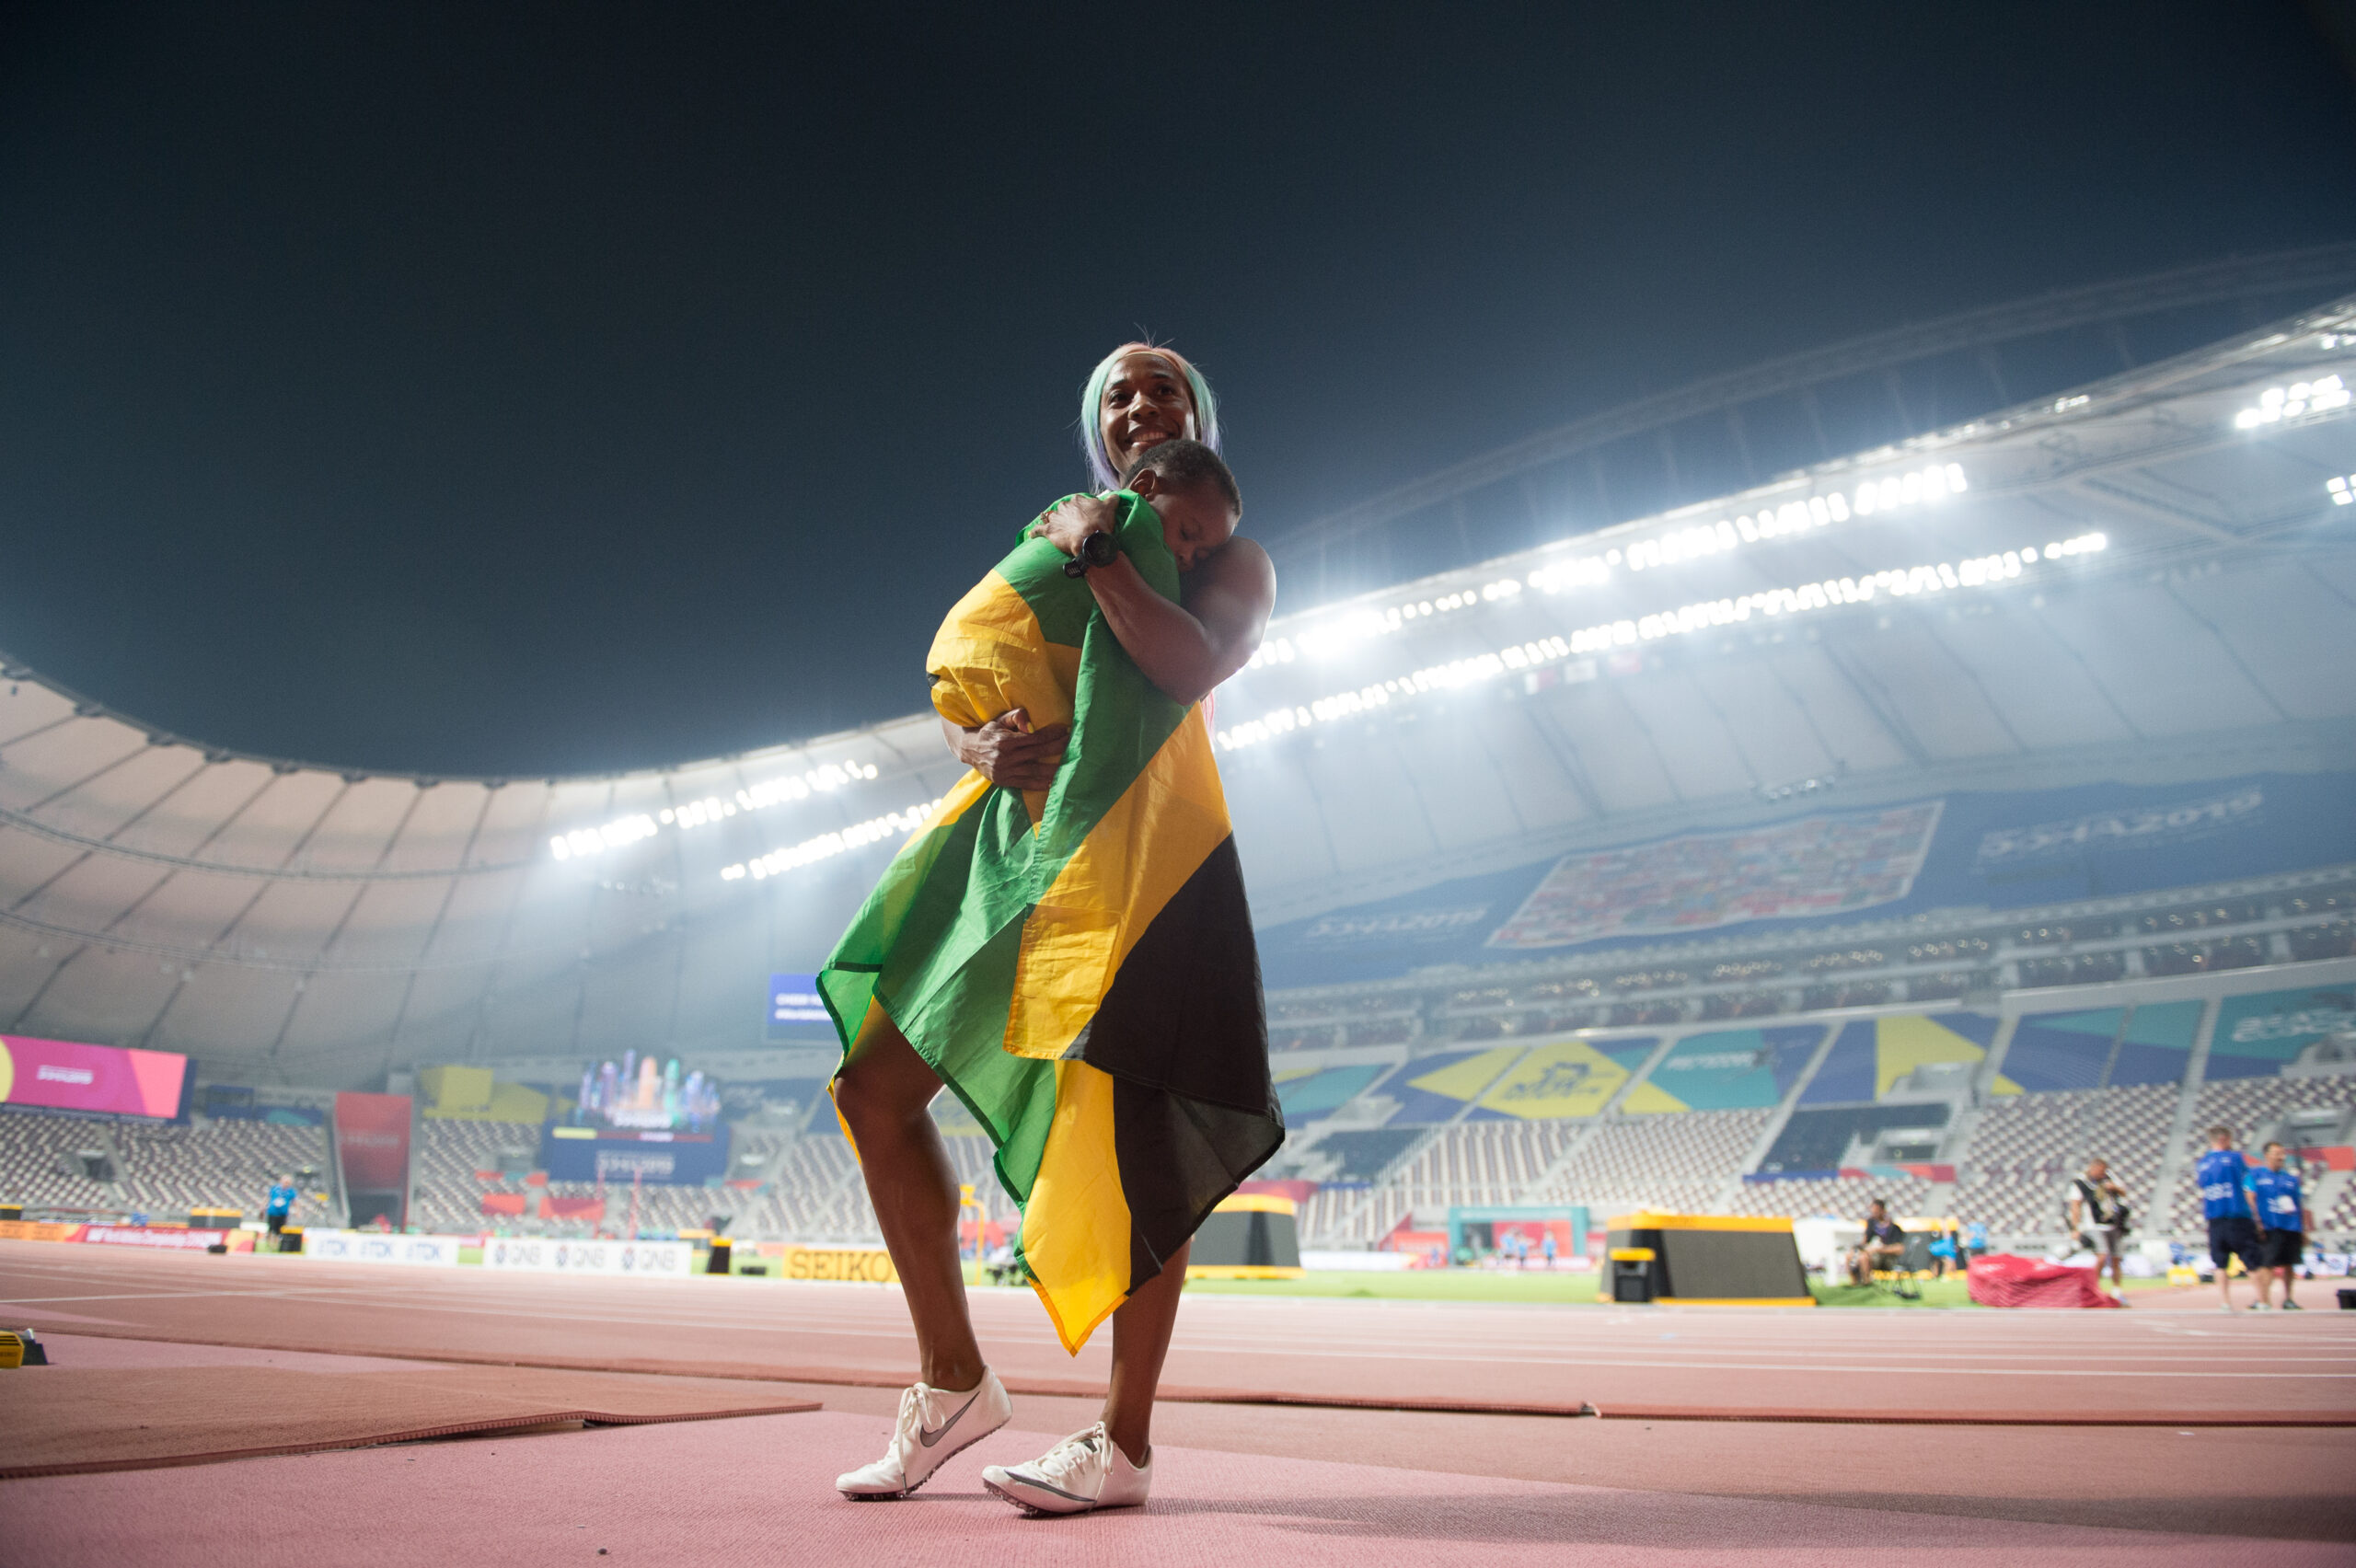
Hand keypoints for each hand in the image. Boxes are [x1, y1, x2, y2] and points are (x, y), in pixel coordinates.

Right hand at [951, 708, 1067, 790]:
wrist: (969, 750)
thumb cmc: (990, 732)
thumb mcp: (999, 720)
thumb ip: (1015, 716)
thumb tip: (1030, 723)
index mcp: (1005, 741)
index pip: (1034, 737)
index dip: (1051, 734)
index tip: (1065, 730)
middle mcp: (1005, 757)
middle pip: (1038, 753)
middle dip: (1057, 748)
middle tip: (1073, 745)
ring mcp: (1005, 771)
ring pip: (1034, 771)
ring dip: (1053, 769)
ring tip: (1069, 766)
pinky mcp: (1005, 781)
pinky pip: (1025, 784)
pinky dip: (1040, 784)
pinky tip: (1053, 783)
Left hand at [1029, 493, 1120, 557]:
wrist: (1090, 540)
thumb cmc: (1100, 524)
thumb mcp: (1110, 508)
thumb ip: (1112, 500)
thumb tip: (1115, 496)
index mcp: (1078, 500)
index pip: (1078, 502)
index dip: (1082, 510)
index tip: (1086, 517)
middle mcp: (1065, 506)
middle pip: (1065, 509)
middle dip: (1068, 516)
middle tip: (1075, 526)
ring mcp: (1056, 518)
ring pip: (1052, 518)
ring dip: (1054, 522)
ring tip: (1058, 530)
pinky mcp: (1049, 531)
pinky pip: (1038, 530)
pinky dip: (1035, 532)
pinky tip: (1032, 535)